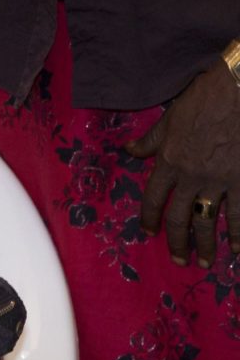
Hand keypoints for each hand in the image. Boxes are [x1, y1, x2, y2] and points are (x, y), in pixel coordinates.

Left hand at [125, 58, 239, 267]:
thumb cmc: (206, 98)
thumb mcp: (170, 118)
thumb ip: (151, 140)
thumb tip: (130, 150)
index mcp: (169, 162)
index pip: (153, 199)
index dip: (149, 218)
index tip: (149, 232)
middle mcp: (190, 176)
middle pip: (179, 217)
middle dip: (176, 242)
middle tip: (177, 260)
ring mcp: (218, 180)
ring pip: (207, 220)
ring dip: (206, 244)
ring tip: (205, 262)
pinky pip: (239, 213)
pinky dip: (238, 233)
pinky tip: (237, 249)